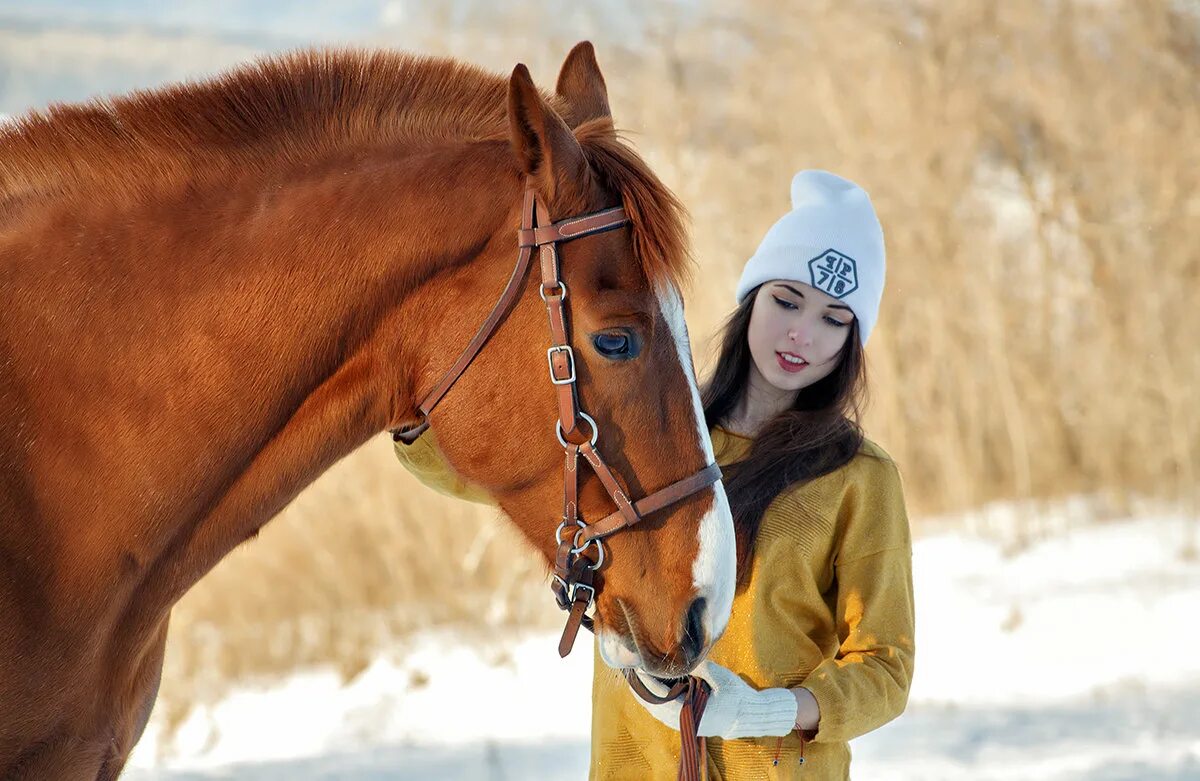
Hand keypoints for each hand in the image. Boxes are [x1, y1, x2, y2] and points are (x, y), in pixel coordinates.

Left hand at [631, 661, 799, 739]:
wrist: (747, 716)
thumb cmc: (736, 696)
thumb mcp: (720, 677)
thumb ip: (700, 667)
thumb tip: (682, 654)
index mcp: (690, 712)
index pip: (659, 696)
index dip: (646, 681)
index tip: (636, 666)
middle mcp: (683, 721)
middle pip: (652, 705)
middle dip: (640, 687)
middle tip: (629, 668)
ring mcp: (684, 724)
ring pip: (656, 710)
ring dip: (645, 693)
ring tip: (635, 675)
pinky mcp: (686, 721)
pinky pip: (663, 711)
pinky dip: (655, 699)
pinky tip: (650, 685)